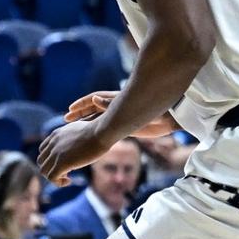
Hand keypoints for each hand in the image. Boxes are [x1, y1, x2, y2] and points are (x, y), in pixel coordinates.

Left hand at [38, 120, 109, 185]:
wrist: (102, 131)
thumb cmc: (98, 130)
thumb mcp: (82, 128)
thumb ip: (75, 135)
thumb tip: (79, 139)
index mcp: (56, 135)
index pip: (43, 150)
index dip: (51, 159)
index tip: (64, 163)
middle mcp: (53, 144)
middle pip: (41, 161)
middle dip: (51, 168)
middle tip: (66, 172)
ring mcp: (56, 153)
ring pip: (43, 171)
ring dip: (54, 177)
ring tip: (66, 178)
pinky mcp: (62, 162)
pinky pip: (51, 177)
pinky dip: (58, 182)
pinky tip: (69, 181)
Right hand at [65, 90, 179, 137]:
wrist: (171, 118)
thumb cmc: (153, 109)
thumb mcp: (132, 106)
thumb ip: (111, 104)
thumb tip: (95, 100)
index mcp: (116, 101)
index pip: (93, 100)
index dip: (81, 105)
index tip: (70, 110)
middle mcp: (116, 108)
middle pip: (93, 110)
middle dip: (80, 114)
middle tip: (66, 120)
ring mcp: (120, 117)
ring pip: (98, 119)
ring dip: (87, 123)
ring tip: (75, 130)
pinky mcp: (125, 127)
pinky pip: (107, 128)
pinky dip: (97, 131)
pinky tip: (91, 138)